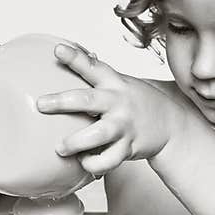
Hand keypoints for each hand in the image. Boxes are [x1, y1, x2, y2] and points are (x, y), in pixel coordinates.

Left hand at [36, 43, 185, 176]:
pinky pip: (108, 160)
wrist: (172, 125)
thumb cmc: (137, 103)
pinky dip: (94, 164)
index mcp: (115, 84)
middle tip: (41, 104)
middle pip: (88, 100)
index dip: (75, 58)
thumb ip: (97, 75)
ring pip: (97, 135)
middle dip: (62, 102)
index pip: (94, 67)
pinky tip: (85, 162)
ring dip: (76, 142)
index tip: (58, 50)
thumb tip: (64, 53)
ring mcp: (124, 126)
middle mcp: (119, 103)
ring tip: (60, 148)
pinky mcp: (128, 147)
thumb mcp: (121, 83)